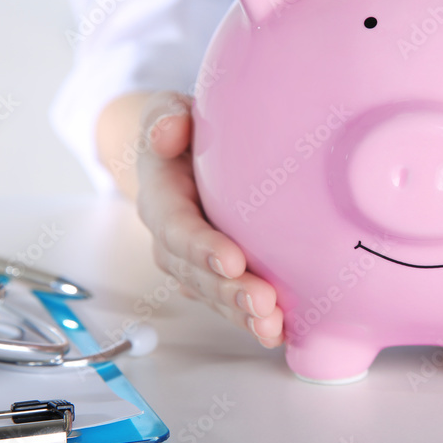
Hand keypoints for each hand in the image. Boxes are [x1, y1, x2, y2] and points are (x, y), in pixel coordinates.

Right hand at [133, 91, 283, 347]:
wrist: (181, 152)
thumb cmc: (183, 131)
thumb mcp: (167, 111)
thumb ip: (165, 117)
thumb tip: (168, 132)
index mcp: (161, 199)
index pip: (177, 227)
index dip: (201, 247)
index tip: (233, 260)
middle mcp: (172, 240)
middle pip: (196, 274)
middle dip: (228, 292)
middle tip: (264, 304)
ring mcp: (194, 263)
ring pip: (213, 295)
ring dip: (242, 315)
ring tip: (273, 327)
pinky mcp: (216, 275)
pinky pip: (230, 301)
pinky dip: (252, 319)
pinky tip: (281, 331)